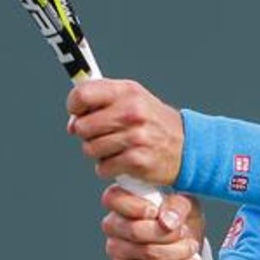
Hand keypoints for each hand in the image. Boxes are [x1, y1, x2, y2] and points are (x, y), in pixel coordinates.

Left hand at [66, 79, 183, 186]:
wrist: (186, 146)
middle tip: (104, 133)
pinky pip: (103, 168)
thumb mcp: (132, 98)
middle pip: (82, 127)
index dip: (74, 105)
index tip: (78, 112)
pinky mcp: (137, 161)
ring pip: (89, 149)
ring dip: (99, 152)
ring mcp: (135, 137)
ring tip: (117, 147)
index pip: (83, 94)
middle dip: (87, 133)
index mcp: (127, 91)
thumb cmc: (153, 122)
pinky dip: (109, 167)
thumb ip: (101, 100)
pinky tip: (123, 160)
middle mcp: (132, 112)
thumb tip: (73, 121)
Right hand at [101, 186, 205, 259]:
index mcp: (122, 199)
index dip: (134, 206)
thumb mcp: (186, 206)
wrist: (182, 252)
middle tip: (185, 233)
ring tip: (191, 248)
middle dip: (168, 234)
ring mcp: (115, 247)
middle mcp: (113, 223)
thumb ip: (177, 206)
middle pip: (135, 230)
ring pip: (147, 253)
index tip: (155, 212)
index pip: (112, 198)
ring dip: (177, 252)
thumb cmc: (179, 221)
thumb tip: (167, 222)